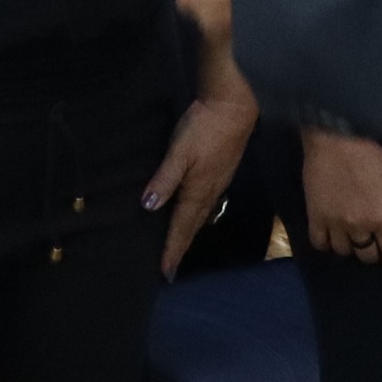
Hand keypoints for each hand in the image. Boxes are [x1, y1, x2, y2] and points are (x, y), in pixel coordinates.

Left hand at [147, 90, 257, 273]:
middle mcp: (209, 193)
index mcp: (197, 193)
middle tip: (170, 268)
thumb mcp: (179, 152)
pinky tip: (193, 214)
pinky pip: (207, 204)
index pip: (181, 228)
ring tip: (179, 247)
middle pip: (192, 227)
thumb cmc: (204, 129)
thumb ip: (164, 179)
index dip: (172, 250)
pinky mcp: (220, 173)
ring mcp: (217, 183)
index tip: (165, 273)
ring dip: (189, 233)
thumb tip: (148, 206)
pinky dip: (196, 217)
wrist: (233, 108)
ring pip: (201, 217)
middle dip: (180, 247)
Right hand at [299, 129, 381, 264]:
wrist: (334, 139)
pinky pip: (319, 242)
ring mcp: (334, 223)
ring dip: (350, 248)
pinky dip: (326, 244)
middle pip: (366, 255)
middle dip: (372, 252)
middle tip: (372, 243)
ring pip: (343, 251)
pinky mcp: (315, 217)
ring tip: (351, 238)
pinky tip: (331, 237)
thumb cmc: (367, 154)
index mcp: (381, 217)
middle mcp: (358, 226)